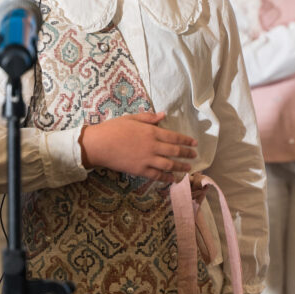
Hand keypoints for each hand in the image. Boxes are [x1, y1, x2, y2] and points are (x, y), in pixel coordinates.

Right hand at [79, 111, 196, 183]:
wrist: (99, 145)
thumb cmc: (113, 128)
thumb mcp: (131, 118)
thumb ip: (149, 118)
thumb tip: (164, 115)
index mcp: (151, 132)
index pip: (174, 137)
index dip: (186, 141)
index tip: (194, 143)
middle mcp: (152, 146)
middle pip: (174, 152)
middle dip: (187, 154)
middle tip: (195, 155)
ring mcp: (147, 160)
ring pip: (169, 165)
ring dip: (180, 167)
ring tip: (188, 169)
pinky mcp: (140, 170)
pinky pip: (156, 175)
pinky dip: (166, 177)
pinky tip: (172, 178)